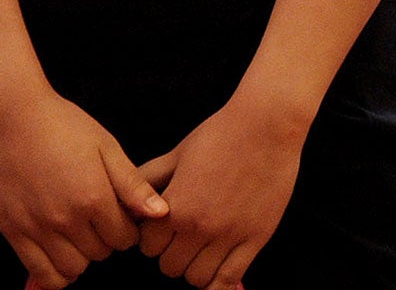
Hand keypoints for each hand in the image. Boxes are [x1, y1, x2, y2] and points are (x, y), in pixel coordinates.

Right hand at [0, 88, 166, 288]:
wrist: (12, 117)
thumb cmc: (64, 126)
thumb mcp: (106, 148)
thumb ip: (133, 186)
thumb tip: (161, 214)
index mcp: (94, 197)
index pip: (124, 238)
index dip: (128, 229)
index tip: (122, 216)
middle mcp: (65, 219)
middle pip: (101, 253)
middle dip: (107, 240)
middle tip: (101, 220)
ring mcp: (36, 228)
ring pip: (72, 270)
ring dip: (82, 257)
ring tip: (81, 234)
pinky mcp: (12, 232)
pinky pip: (39, 273)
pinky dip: (55, 273)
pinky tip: (61, 252)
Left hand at [138, 96, 304, 287]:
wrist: (268, 122)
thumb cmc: (221, 132)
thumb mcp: (177, 152)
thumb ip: (148, 180)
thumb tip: (127, 202)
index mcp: (175, 206)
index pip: (148, 247)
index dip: (154, 238)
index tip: (164, 229)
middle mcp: (198, 226)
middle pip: (169, 268)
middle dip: (173, 254)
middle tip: (185, 238)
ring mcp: (229, 235)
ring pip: (197, 279)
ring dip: (196, 267)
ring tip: (204, 249)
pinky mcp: (256, 238)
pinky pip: (229, 279)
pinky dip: (220, 284)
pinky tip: (219, 270)